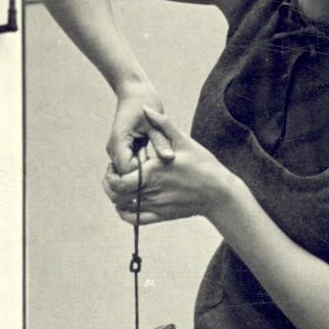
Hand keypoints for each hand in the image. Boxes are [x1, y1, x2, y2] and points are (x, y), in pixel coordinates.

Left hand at [103, 106, 236, 225]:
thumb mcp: (184, 141)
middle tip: (113, 175)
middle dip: (109, 184)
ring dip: (116, 197)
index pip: (119, 179)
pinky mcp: (162, 216)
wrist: (219, 193)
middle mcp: (152, 191)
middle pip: (116, 195)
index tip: (113, 165)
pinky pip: (136, 220)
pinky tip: (126, 204)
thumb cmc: (203, 165)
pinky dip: (125, 213)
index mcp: (153, 172)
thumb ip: (163, 123)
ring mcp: (156, 206)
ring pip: (123, 207)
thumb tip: (145, 108)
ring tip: (120, 187)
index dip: (110, 173)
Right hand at [106, 87, 173, 173]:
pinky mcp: (122, 150)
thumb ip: (160, 142)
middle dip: (143, 175)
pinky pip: (130, 165)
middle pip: (125, 174)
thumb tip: (169, 158)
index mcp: (119, 141)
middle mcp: (113, 149)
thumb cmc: (145, 102)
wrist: (134, 91)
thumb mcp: (155, 123)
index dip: (142, 175)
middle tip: (160, 169)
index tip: (159, 170)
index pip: (127, 170)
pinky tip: (151, 157)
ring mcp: (116, 150)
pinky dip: (142, 165)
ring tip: (156, 162)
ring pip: (128, 172)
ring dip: (143, 170)